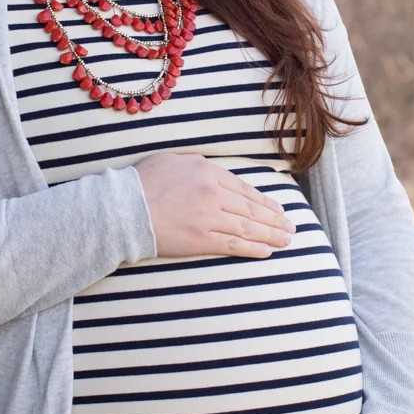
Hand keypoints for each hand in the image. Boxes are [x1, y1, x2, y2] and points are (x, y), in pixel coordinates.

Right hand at [133, 152, 294, 258]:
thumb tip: (213, 174)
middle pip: (251, 210)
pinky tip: (266, 252)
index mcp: (208, 172)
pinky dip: (252, 249)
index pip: (244, 189)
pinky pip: (232, 245)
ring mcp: (208, 218)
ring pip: (247, 228)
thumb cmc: (143, 181)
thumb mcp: (174, 160)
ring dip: (270, 236)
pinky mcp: (200, 240)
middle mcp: (213, 194)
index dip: (265, 201)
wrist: (123, 208)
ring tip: (286, 241)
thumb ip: (198, 166)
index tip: (278, 209)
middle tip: (291, 228)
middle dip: (275, 220)